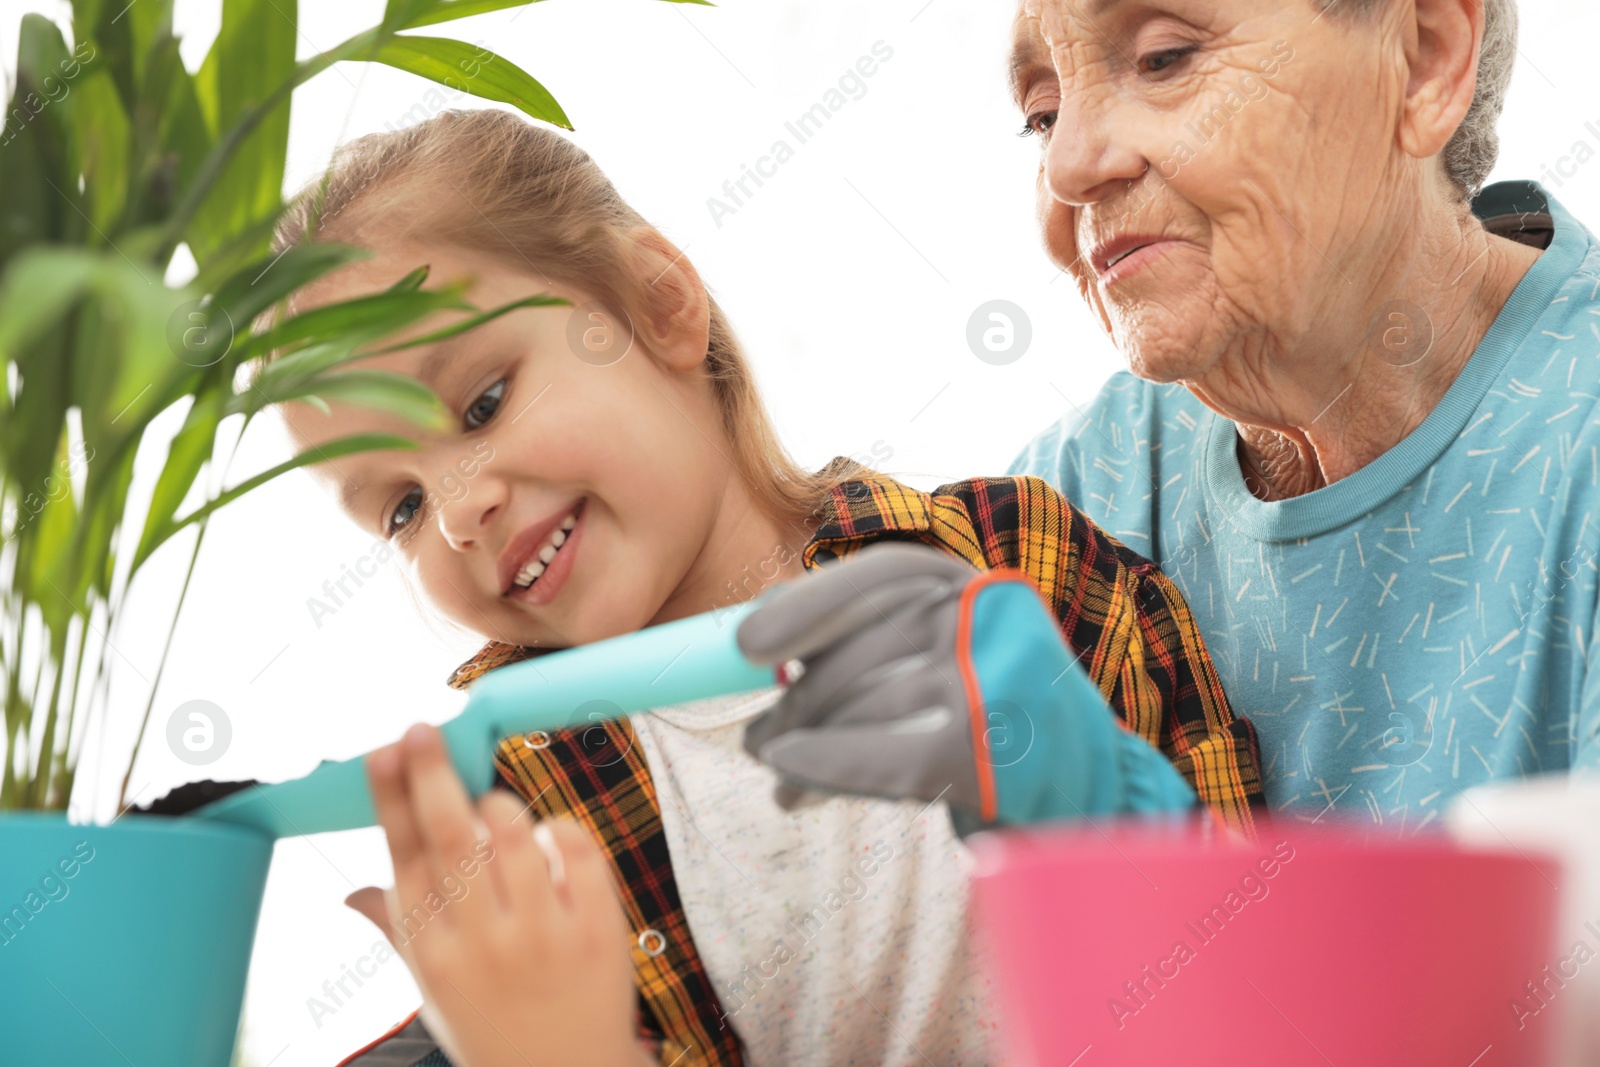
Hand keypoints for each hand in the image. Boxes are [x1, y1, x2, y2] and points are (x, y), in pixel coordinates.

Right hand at [346, 723, 650, 1066]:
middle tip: (424, 729)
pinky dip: (562, 828)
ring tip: (491, 801)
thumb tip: (353, 893)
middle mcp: (484, 942)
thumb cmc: (492, 1027)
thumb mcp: (433, 990)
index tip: (385, 751)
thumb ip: (398, 932)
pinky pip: (580, 852)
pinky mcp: (599, 929)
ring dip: (501, 806)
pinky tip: (550, 833)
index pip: (405, 860)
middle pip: (453, 840)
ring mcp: (544, 935)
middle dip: (434, 778)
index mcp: (434, 953)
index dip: (393, 801)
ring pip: (517, 838)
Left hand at [738, 544, 992, 814]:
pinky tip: (789, 786)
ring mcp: (993, 685)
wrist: (1074, 779)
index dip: (807, 604)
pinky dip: (825, 769)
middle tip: (757, 736)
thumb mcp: (942, 650)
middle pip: (859, 652)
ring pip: (862, 708)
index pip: (882, 574)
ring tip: (778, 777)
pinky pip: (882, 759)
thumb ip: (866, 631)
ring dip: (803, 748)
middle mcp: (986, 621)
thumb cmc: (987, 709)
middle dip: (797, 702)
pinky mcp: (987, 752)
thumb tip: (758, 625)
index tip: (745, 643)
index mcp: (971, 586)